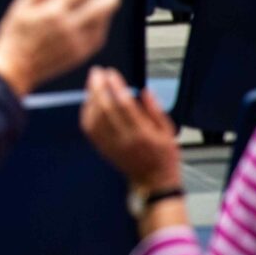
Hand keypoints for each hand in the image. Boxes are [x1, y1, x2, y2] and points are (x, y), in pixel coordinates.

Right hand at [0, 0, 120, 95]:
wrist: (16, 67)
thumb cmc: (15, 36)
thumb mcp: (21, 6)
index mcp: (52, 11)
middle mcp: (69, 26)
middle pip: (103, 5)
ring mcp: (78, 42)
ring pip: (104, 20)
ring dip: (107, 8)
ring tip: (102, 0)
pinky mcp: (81, 54)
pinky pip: (99, 35)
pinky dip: (101, 24)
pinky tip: (95, 19)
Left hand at [81, 67, 182, 192]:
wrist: (153, 182)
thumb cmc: (164, 156)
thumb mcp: (169, 132)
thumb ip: (156, 111)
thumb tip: (145, 92)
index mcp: (143, 133)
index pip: (125, 105)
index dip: (116, 86)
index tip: (111, 73)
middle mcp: (125, 139)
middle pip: (106, 108)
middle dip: (99, 87)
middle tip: (97, 72)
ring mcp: (112, 144)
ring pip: (94, 118)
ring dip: (91, 97)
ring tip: (93, 83)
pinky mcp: (103, 148)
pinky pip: (89, 128)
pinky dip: (86, 112)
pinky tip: (89, 101)